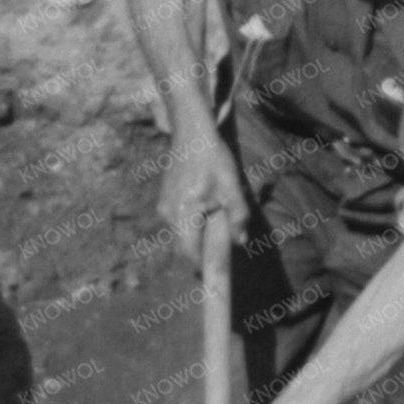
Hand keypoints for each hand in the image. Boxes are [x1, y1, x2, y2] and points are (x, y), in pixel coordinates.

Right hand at [158, 132, 246, 267]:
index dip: (202, 265)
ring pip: (180, 234)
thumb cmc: (213, 158)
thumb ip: (237, 216)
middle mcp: (168, 214)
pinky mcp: (163, 201)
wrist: (191, 133)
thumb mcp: (232, 187)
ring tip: (213, 213)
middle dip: (201, 248)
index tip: (215, 270)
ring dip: (196, 234)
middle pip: (183, 246)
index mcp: (184, 213)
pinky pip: (177, 222)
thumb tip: (240, 241)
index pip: (189, 253)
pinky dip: (191, 222)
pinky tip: (204, 205)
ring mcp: (163, 208)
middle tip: (220, 239)